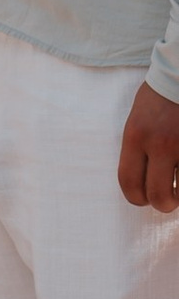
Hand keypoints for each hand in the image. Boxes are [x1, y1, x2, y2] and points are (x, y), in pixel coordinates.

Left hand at [118, 79, 178, 214]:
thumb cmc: (161, 95)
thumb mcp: (138, 118)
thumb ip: (137, 147)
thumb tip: (142, 180)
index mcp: (135, 135)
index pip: (128, 182)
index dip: (136, 198)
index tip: (144, 199)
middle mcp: (159, 143)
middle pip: (157, 195)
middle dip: (163, 203)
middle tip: (169, 198)